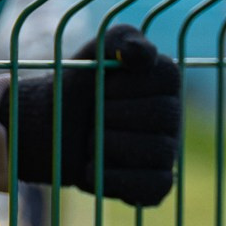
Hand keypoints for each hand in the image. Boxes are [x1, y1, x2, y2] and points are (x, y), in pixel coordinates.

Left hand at [11, 29, 182, 206]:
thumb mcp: (93, 51)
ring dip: (108, 146)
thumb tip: (141, 53)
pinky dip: (116, 180)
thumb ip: (118, 39)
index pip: (165, 79)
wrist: (51, 127)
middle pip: (163, 116)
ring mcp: (167, 151)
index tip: (100, 88)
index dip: (123, 85)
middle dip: (112, 116)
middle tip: (91, 116)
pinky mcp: (156, 184)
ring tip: (88, 142)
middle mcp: (174, 115)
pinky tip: (92, 169)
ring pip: (157, 151)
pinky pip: (154, 187)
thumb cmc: (78, 85)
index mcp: (167, 79)